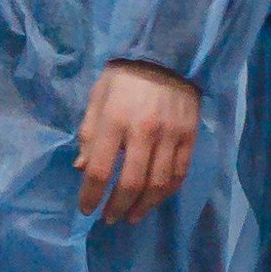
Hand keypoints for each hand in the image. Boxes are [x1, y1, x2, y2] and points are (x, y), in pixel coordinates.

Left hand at [75, 59, 199, 225]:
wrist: (168, 52)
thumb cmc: (125, 75)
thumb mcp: (98, 96)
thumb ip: (88, 132)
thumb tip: (81, 167)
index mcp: (114, 120)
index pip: (99, 169)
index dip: (90, 195)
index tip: (86, 209)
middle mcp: (143, 131)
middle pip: (129, 183)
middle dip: (117, 207)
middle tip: (109, 218)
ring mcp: (170, 136)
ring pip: (157, 184)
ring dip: (143, 206)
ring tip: (132, 216)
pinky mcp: (189, 137)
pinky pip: (179, 174)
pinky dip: (166, 193)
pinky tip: (155, 200)